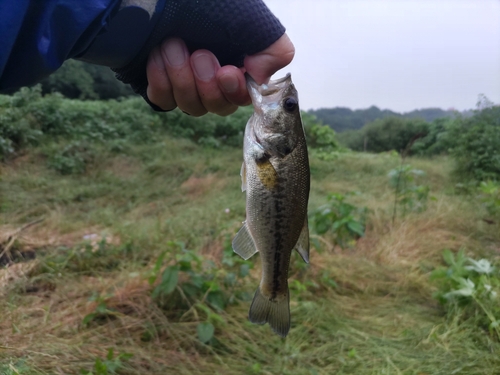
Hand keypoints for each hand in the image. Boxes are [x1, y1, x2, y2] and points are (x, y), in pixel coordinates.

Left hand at [145, 34, 294, 115]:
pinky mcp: (160, 83)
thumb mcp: (252, 21)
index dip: (234, 91)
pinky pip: (163, 100)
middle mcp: (213, 78)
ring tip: (173, 44)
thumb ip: (275, 51)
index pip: (242, 98)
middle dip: (206, 83)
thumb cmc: (206, 3)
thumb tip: (261, 80)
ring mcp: (185, 82)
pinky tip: (159, 55)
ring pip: (191, 106)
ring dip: (182, 76)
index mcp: (238, 65)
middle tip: (199, 53)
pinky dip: (161, 80)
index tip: (226, 73)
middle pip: (217, 107)